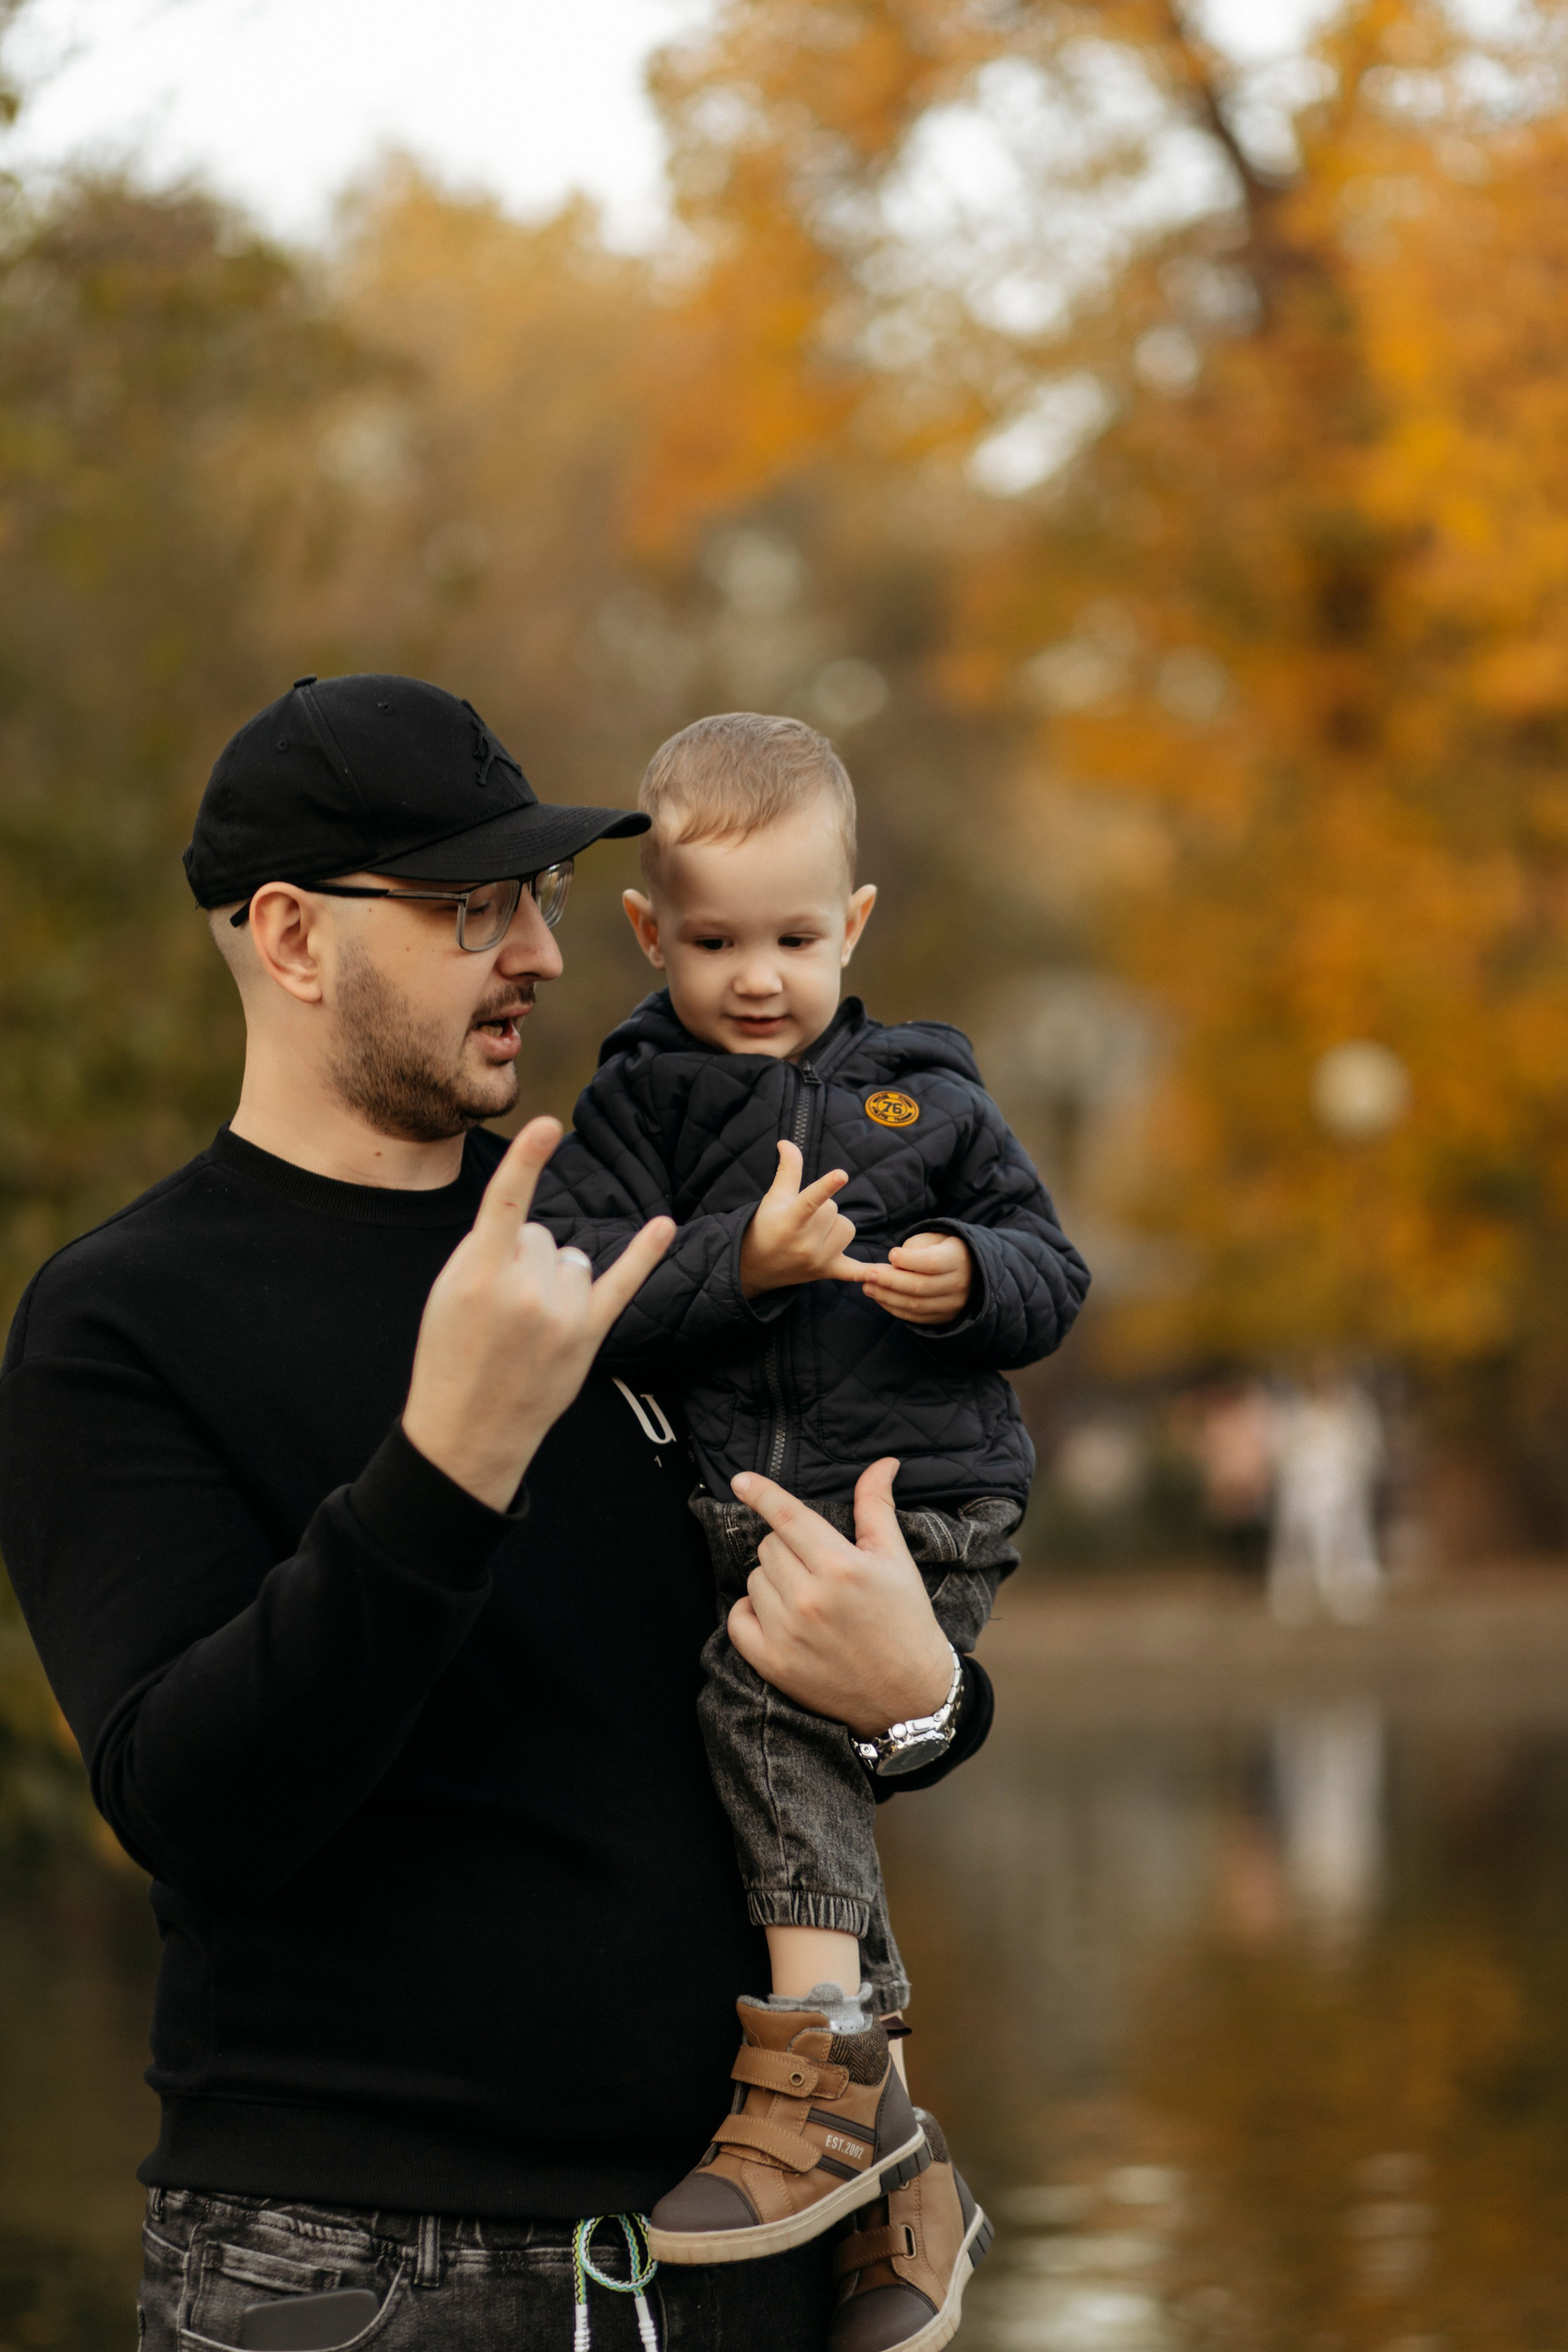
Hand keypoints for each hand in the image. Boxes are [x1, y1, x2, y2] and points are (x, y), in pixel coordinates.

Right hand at [402, 1116, 673, 1509]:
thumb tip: (533, 1231)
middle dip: (521, 1261)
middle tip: (498, 1311)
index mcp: (479, 1275)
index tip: (547, 1123)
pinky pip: (623, 1281)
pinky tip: (663, 1226)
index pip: (506, 1204)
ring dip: (554, 1279)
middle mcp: (527, 1291)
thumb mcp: (446, 1295)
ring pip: (571, 1258)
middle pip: (540, 1235)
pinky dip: (644, 1253)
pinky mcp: (590, 1334)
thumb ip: (486, 1253)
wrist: (468, 1430)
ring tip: (528, 1325)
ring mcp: (563, 1314)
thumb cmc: (450, 1354)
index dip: (525, 1161)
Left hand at [726, 1458, 954, 1735]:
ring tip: (809, 1599)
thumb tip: (883, 1462)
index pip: (787, 1517)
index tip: (740, 1479)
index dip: (761, 1493)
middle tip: (820, 1569)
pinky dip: (751, 1613)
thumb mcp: (896, 1559)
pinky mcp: (772, 1664)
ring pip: (754, 1579)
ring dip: (774, 1581)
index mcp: (841, 1566)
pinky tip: (779, 1618)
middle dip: (790, 1549)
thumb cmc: (905, 1621)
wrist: (909, 1696)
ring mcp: (787, 1633)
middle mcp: (809, 1598)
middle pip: (769, 1545)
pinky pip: (737, 1619)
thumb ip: (877, 1507)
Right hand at [739, 1140, 880, 1296]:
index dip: (827, 1186)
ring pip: (847, 1228)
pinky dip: (867, 1272)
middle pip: (833, 1210)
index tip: (842, 1174)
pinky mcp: (828, 1272)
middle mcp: (805, 1244)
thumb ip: (787, 1170)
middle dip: (821, 1209)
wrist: (755, 1267)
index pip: (810, 1201)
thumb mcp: (774, 1198)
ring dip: (835, 1226)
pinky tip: (881, 1275)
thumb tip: (786, 1142)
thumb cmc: (765, 1226)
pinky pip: (854, 1271)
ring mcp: (818, 1260)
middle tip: (802, 1220)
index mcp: (790, 1222)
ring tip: (815, 1234)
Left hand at [861, 1230, 972, 1325]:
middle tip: (869, 1275)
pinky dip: (894, 1308)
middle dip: (890, 1281)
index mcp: (957, 1259)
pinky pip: (915, 1317)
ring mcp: (951, 1304)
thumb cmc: (943, 1249)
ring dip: (888, 1297)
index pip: (931, 1263)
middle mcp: (958, 1284)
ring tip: (868, 1287)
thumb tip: (895, 1267)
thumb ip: (916, 1248)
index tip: (891, 1254)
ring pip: (916, 1304)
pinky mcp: (942, 1317)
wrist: (969, 1270)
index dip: (909, 1260)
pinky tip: (880, 1298)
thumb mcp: (935, 1238)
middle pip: (920, 1286)